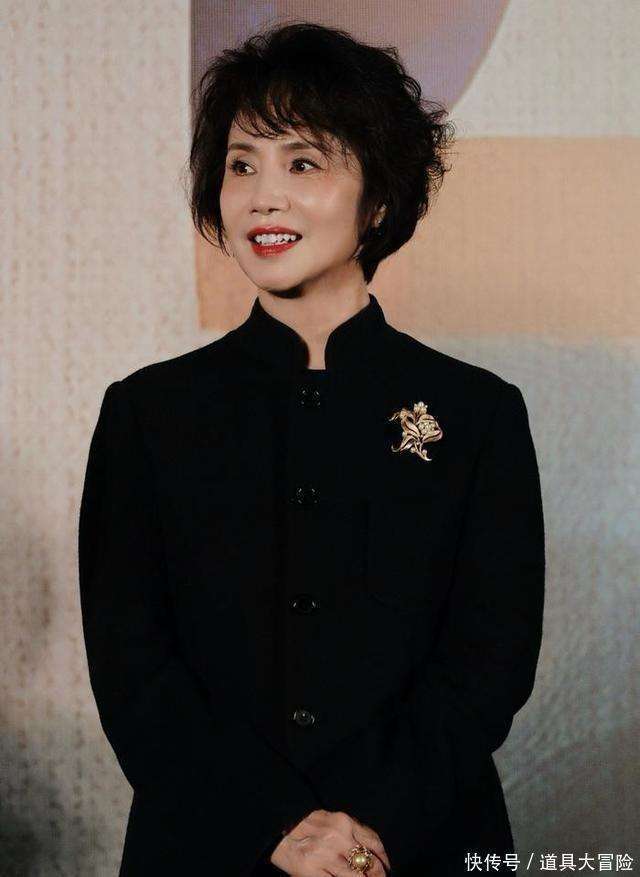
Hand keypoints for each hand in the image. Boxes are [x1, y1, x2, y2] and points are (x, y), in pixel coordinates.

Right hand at [270, 809, 390, 875]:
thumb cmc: (307, 824)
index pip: (374, 843)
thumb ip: (353, 830)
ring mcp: (326, 856)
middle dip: (377, 876)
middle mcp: (338, 837)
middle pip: (368, 863)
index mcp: (344, 822)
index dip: (384, 859)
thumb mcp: (332, 819)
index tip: (387, 869)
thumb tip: (375, 851)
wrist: (278, 829)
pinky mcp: (313, 872)